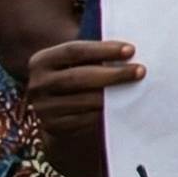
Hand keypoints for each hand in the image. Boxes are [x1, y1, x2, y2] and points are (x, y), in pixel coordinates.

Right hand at [28, 39, 141, 176]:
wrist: (58, 106)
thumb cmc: (77, 74)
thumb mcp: (78, 60)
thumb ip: (96, 53)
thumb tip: (130, 50)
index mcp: (41, 61)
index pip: (73, 51)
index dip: (103, 50)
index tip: (131, 50)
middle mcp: (37, 84)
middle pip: (78, 77)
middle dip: (113, 74)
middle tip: (140, 71)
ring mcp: (43, 107)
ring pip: (83, 100)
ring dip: (112, 95)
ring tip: (135, 88)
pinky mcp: (53, 126)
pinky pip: (83, 119)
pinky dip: (104, 113)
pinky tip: (120, 106)